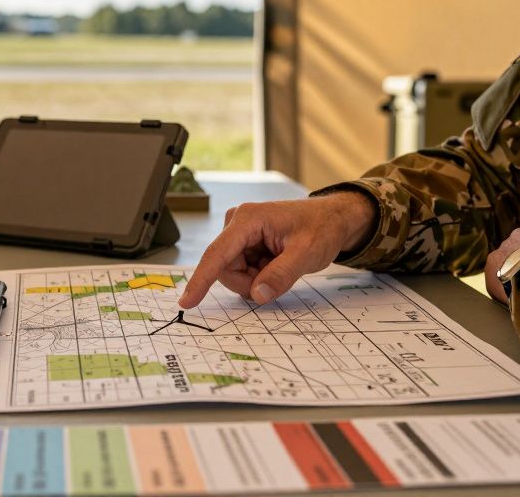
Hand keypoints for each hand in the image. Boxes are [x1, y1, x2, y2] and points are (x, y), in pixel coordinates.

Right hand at [178, 192, 376, 309]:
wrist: (332, 219)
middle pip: (225, 268)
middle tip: (276, 278)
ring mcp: (240, 234)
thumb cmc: (321, 227)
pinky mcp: (244, 243)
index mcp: (249, 219)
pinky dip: (258, 276)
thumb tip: (257, 294)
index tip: (187, 301)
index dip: (201, 279)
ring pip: (232, 273)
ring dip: (254, 280)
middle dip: (247, 282)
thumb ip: (281, 275)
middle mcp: (238, 223)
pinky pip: (241, 271)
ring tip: (279, 267)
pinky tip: (275, 264)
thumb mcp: (306, 253)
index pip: (217, 254)